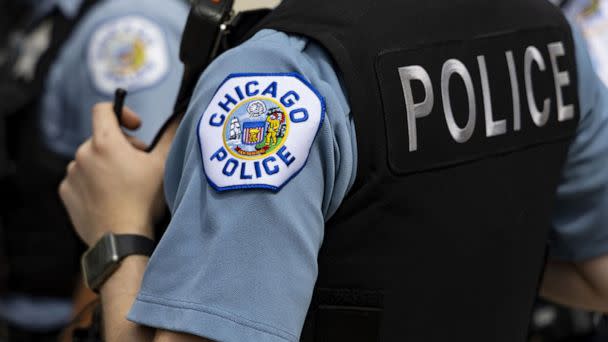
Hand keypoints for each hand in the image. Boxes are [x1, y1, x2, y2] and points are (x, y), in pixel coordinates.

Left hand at [59, 103, 176, 246]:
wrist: (122, 240)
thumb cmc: (143, 201)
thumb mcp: (163, 165)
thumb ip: (170, 135)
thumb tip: (178, 117)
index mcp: (105, 142)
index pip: (103, 110)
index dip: (121, 112)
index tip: (136, 127)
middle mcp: (82, 155)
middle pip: (101, 138)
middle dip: (121, 146)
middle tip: (139, 165)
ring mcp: (72, 175)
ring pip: (91, 160)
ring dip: (106, 165)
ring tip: (124, 185)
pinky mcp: (67, 193)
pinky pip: (80, 179)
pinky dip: (94, 183)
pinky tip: (110, 198)